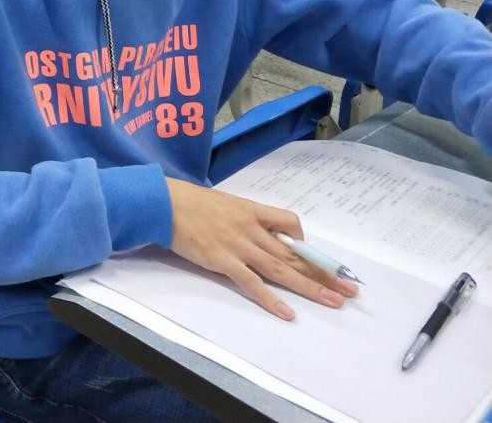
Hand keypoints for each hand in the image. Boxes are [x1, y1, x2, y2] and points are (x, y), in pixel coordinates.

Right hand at [166, 178, 357, 320]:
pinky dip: (271, 299)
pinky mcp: (224, 261)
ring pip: (282, 269)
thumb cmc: (189, 202)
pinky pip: (252, 283)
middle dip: (324, 272)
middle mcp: (252, 229)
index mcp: (252, 211)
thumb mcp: (223, 203)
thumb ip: (241, 217)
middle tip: (349, 288)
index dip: (305, 244)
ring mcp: (240, 246)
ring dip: (310, 287)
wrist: (165, 203)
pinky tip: (287, 313)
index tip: (314, 257)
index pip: (290, 224)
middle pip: (295, 254)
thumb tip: (255, 229)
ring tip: (333, 302)